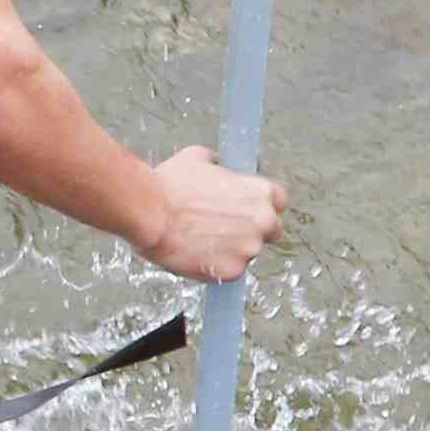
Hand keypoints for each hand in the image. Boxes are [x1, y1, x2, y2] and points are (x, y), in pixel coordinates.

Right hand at [136, 144, 281, 285]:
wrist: (149, 213)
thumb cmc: (169, 185)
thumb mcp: (195, 158)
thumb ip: (215, 163)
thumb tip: (215, 164)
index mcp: (260, 192)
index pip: (280, 201)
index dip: (262, 204)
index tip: (248, 208)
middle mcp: (263, 221)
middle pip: (272, 231)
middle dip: (252, 231)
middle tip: (224, 229)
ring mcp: (249, 248)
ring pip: (247, 252)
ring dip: (230, 249)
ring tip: (200, 242)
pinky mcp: (232, 271)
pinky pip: (229, 271)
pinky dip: (215, 266)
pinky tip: (194, 254)